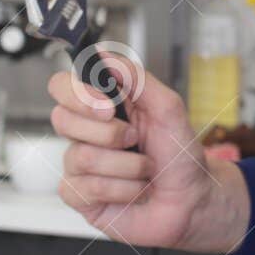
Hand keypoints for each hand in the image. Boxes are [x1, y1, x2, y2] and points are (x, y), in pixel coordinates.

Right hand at [47, 53, 249, 250]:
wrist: (193, 200)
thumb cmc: (180, 156)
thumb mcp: (169, 108)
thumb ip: (137, 78)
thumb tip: (104, 54)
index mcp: (103, 106)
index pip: (62, 87)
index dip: (77, 94)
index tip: (108, 107)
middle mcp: (87, 133)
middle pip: (61, 119)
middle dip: (109, 134)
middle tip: (135, 140)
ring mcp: (80, 165)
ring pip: (80, 157)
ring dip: (127, 166)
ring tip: (145, 170)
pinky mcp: (80, 196)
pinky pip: (85, 188)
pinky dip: (122, 189)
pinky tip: (135, 190)